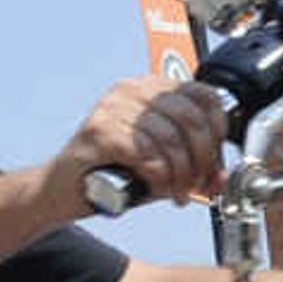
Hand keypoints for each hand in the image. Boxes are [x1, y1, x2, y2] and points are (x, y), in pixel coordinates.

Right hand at [52, 78, 223, 212]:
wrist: (61, 190)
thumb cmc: (109, 174)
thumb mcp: (161, 168)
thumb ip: (191, 169)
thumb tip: (220, 178)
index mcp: (149, 88)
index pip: (203, 96)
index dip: (217, 132)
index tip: (213, 162)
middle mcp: (131, 90)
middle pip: (191, 118)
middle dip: (202, 159)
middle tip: (196, 184)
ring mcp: (112, 108)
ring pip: (170, 139)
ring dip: (180, 175)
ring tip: (176, 193)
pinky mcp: (99, 131)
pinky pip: (146, 153)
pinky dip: (158, 176)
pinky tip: (155, 188)